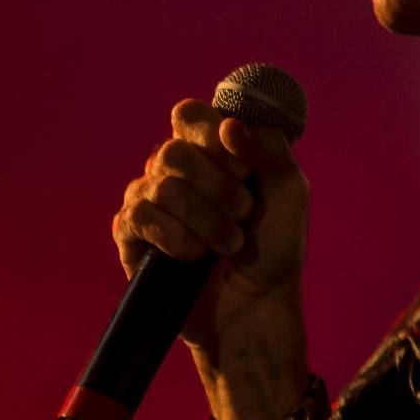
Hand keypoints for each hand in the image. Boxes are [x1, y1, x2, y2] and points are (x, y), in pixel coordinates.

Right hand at [111, 98, 308, 359]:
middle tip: (243, 214)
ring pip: (162, 187)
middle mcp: (171, 170)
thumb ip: (269, 151)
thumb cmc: (273, 245)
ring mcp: (148, 201)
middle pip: (173, 151)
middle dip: (218, 187)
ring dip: (206, 219)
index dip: (212, 135)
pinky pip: (140, 217)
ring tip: (228, 245)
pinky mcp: (131, 235)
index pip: (188, 115)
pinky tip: (194, 255)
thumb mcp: (289, 192)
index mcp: (207, 150)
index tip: (243, 169)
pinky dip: (175, 236)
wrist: (257, 304)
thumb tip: (227, 126)